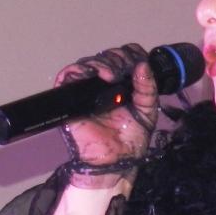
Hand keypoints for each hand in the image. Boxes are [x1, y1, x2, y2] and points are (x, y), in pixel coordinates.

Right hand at [56, 44, 159, 168]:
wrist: (116, 161)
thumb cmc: (130, 141)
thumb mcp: (147, 111)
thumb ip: (148, 88)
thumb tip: (143, 65)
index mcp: (123, 85)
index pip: (124, 57)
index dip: (130, 54)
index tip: (138, 62)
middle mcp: (104, 85)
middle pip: (107, 57)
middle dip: (116, 59)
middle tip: (122, 72)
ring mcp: (87, 90)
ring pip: (89, 63)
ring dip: (101, 63)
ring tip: (110, 75)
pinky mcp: (71, 98)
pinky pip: (67, 76)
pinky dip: (77, 70)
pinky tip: (91, 74)